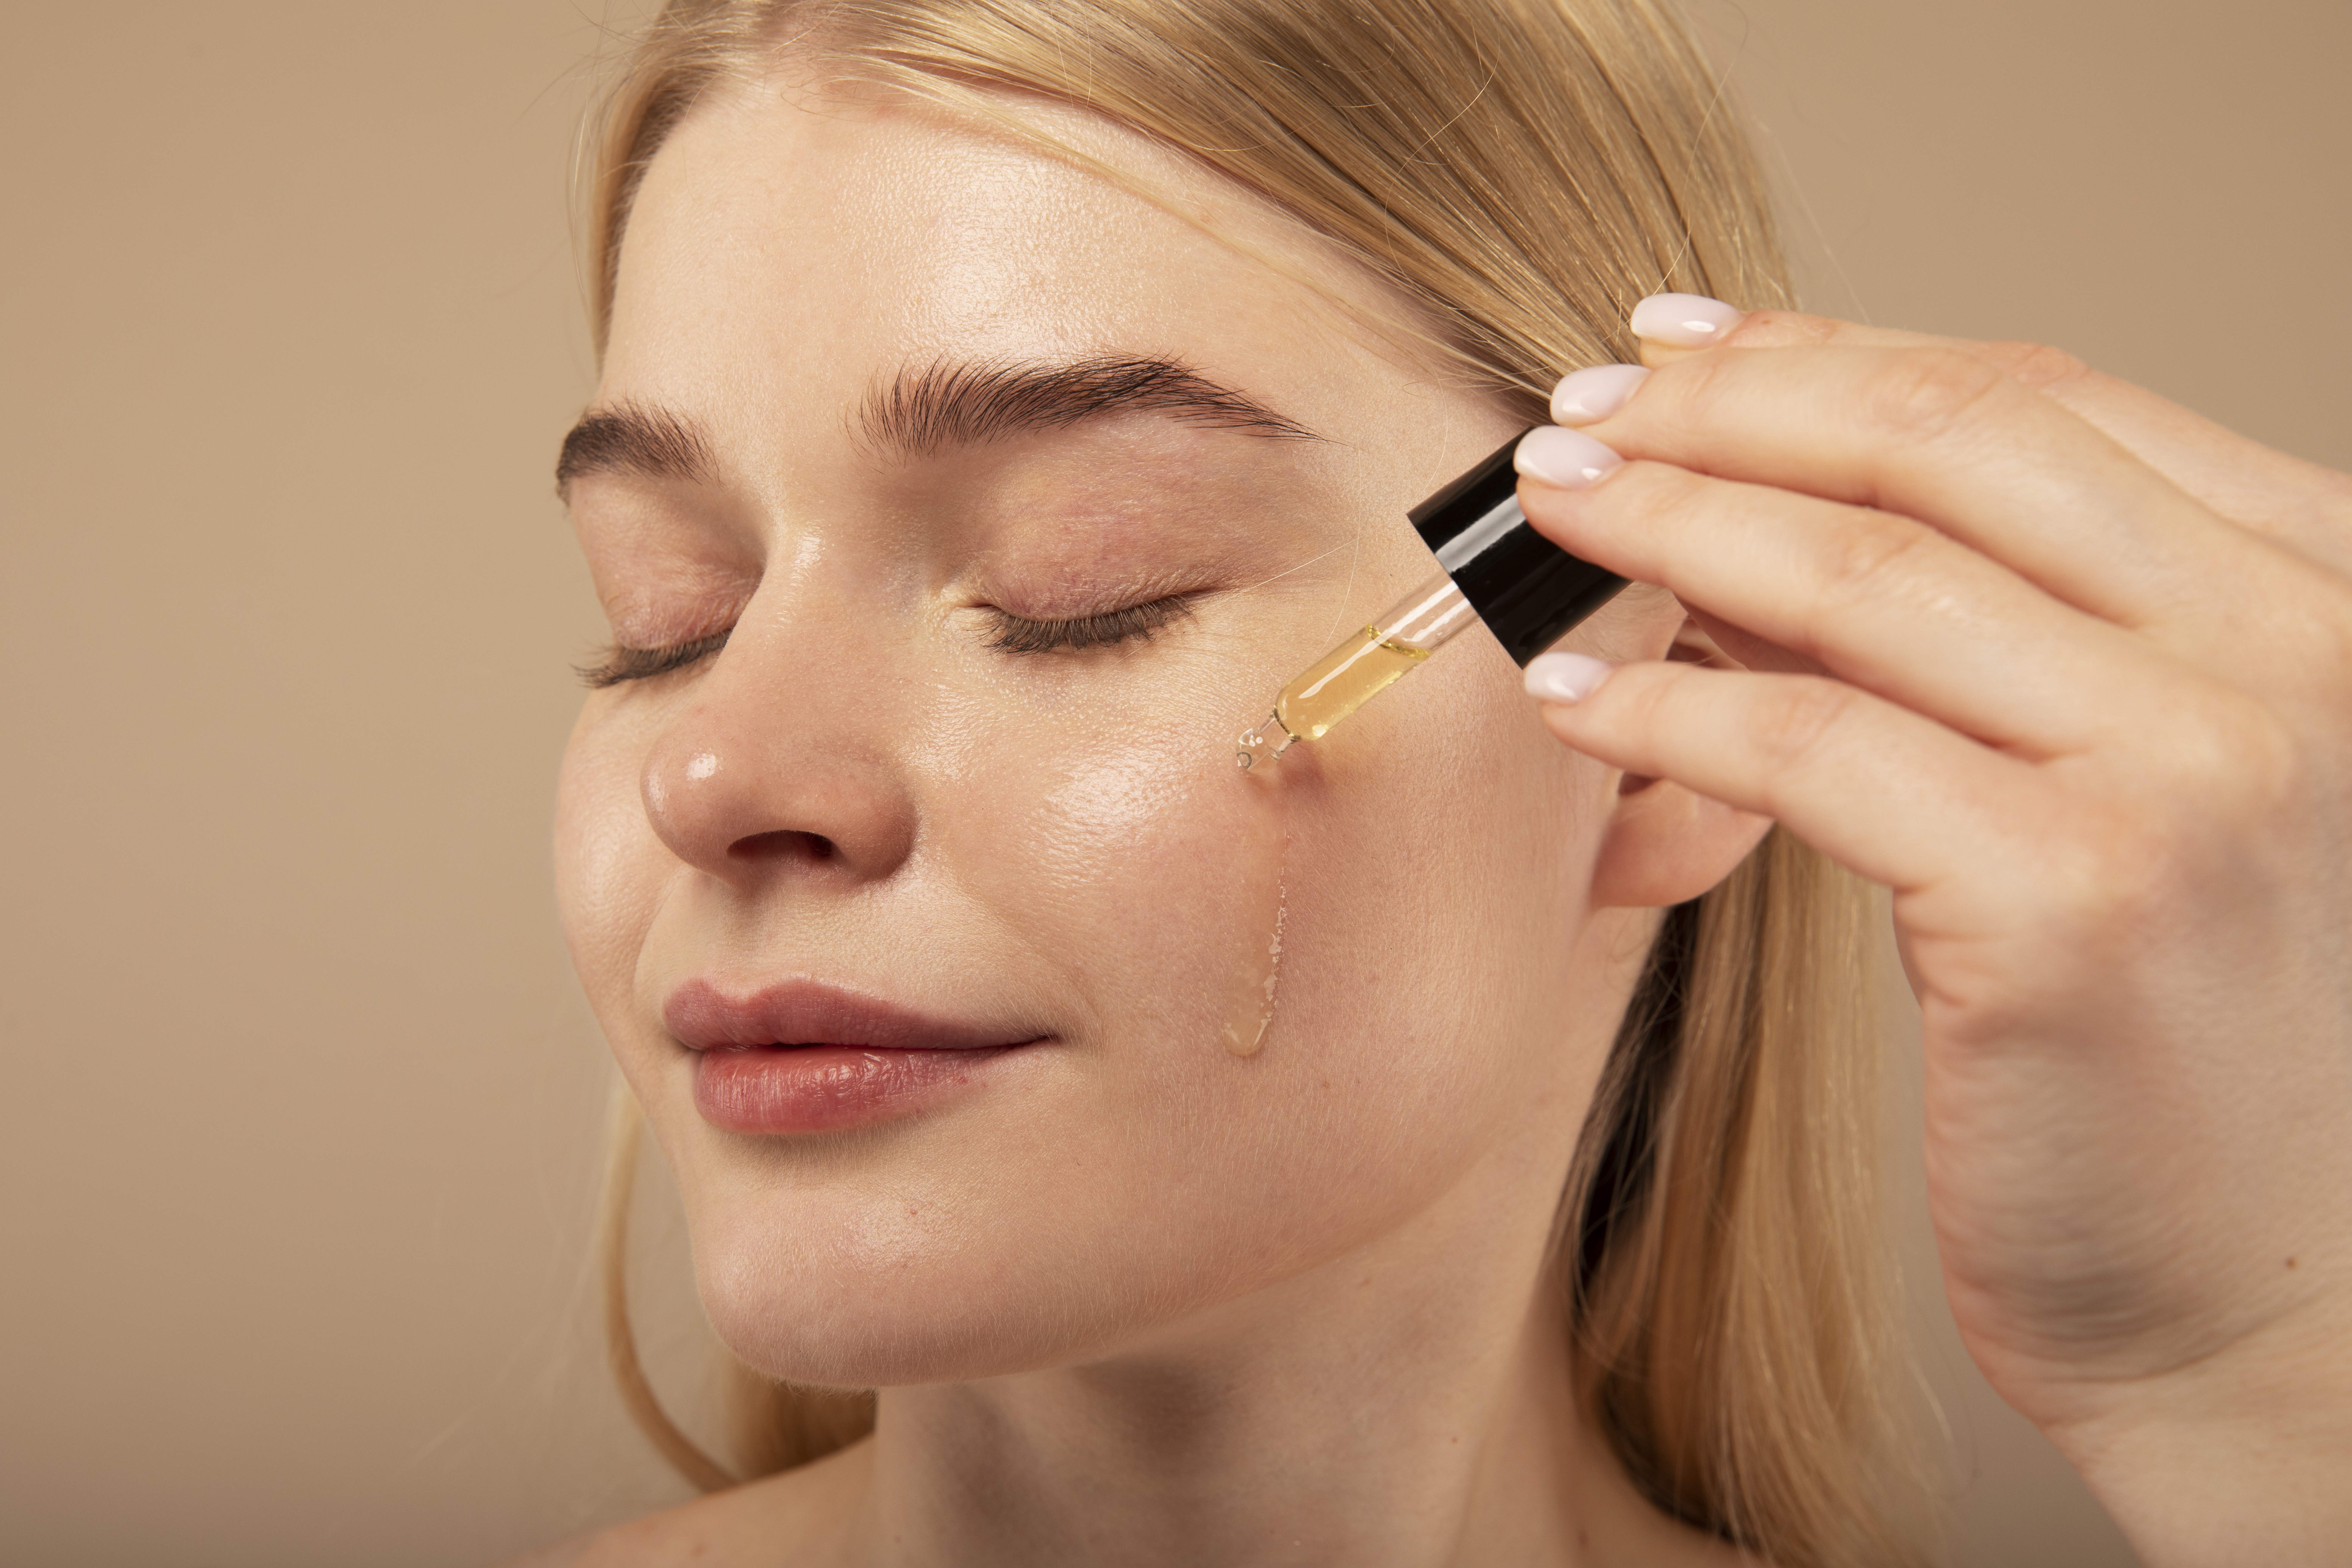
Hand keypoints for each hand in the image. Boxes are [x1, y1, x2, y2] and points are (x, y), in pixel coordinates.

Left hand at [1515, 298, 2351, 1564]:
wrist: (2273, 1289)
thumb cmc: (2176, 1047)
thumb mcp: (2115, 787)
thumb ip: (1985, 647)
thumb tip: (1753, 528)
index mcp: (2319, 599)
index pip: (2046, 407)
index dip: (1840, 355)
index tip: (1684, 341)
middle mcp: (2289, 661)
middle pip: (1957, 451)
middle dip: (1737, 412)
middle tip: (1581, 411)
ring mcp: (2193, 777)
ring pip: (1873, 583)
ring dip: (1678, 527)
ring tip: (1552, 510)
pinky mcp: (2075, 902)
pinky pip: (1816, 750)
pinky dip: (1666, 709)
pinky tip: (1568, 691)